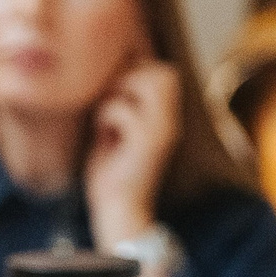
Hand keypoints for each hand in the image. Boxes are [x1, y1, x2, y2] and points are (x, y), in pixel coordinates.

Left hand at [83, 60, 181, 248]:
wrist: (117, 205)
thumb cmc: (112, 165)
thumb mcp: (118, 126)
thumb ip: (122, 99)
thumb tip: (111, 72)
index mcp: (166, 115)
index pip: (163, 70)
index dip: (136, 72)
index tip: (115, 96)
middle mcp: (171, 120)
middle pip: (162, 73)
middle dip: (130, 78)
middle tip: (112, 103)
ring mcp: (163, 131)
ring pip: (149, 83)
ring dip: (119, 93)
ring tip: (108, 116)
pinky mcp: (148, 143)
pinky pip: (123, 109)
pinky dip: (106, 117)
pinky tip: (104, 135)